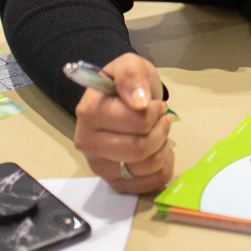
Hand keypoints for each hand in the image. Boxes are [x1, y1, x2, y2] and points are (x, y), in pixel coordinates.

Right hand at [73, 52, 173, 193]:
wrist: (121, 100)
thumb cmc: (126, 84)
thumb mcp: (130, 65)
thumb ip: (131, 76)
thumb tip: (139, 102)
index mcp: (88, 113)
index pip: (137, 122)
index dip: (155, 112)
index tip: (156, 105)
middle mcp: (87, 143)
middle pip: (139, 149)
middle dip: (161, 132)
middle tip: (162, 119)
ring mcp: (98, 166)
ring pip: (146, 168)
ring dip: (163, 148)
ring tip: (158, 134)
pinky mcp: (113, 182)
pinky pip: (148, 185)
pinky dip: (163, 168)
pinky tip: (158, 152)